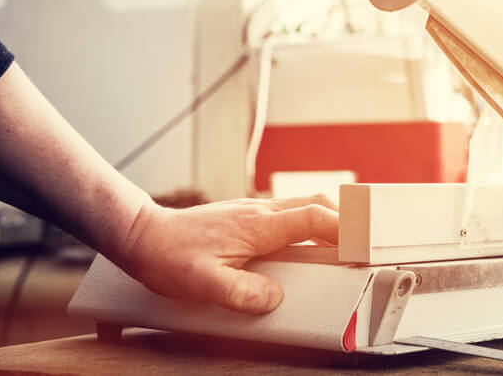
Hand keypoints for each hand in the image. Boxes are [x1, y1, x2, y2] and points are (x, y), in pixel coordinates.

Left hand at [117, 194, 338, 313]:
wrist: (142, 235)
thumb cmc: (168, 256)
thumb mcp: (201, 284)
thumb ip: (240, 293)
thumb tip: (273, 299)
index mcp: (257, 225)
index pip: (313, 217)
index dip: (342, 229)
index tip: (359, 245)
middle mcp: (259, 211)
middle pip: (316, 204)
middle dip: (344, 221)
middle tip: (358, 244)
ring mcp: (253, 210)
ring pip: (303, 206)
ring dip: (325, 222)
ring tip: (337, 246)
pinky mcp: (245, 215)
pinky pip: (287, 214)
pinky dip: (306, 225)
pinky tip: (300, 246)